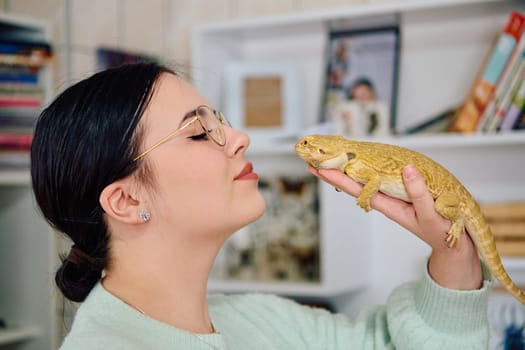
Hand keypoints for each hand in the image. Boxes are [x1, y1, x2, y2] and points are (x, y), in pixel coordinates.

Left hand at [308, 165, 482, 289]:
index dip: (337, 178)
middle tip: (313, 161)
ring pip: (367, 179)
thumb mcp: (430, 214)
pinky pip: (383, 177)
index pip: (357, 189)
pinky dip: (370, 168)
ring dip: (349, 169)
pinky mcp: (404, 191)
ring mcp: (394, 195)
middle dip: (335, 172)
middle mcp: (387, 198)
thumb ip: (419, 193)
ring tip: (332, 158)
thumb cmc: (440, 231)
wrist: (451, 243)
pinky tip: (363, 162)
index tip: (318, 169)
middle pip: (355, 183)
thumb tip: (407, 169)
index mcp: (388, 205)